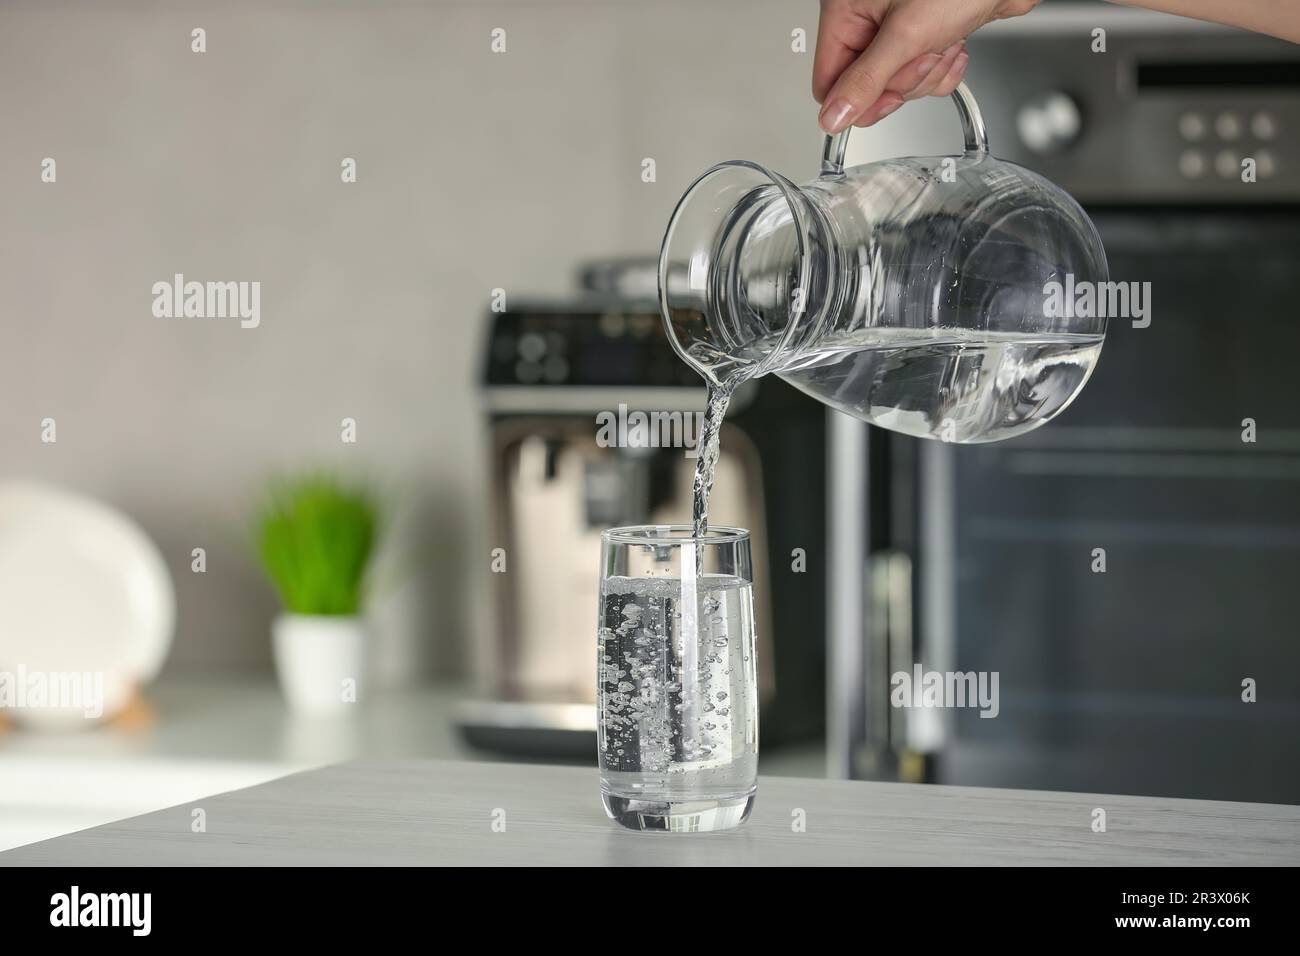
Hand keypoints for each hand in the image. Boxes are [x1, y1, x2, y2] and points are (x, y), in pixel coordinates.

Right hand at [814, 0, 1040, 132]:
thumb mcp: (906, 35)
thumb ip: (867, 80)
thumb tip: (833, 117)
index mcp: (846, 11)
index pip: (829, 81)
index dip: (857, 98)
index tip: (885, 96)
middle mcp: (867, 21)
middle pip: (869, 87)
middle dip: (904, 78)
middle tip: (922, 50)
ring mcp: (896, 31)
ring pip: (899, 85)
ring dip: (929, 71)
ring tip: (942, 38)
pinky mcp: (922, 38)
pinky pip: (923, 77)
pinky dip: (943, 67)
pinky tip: (953, 41)